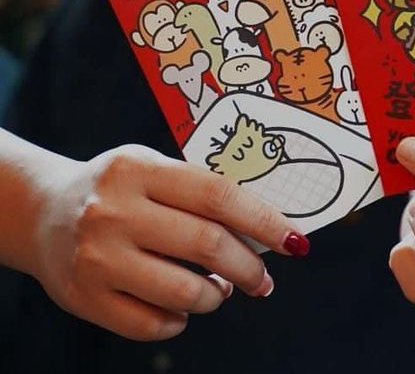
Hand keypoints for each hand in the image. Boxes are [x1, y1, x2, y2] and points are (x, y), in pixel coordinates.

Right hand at [32, 144, 305, 340]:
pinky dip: (180, 320)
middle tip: (264, 279)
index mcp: (138, 169)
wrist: (42, 211)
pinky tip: (182, 306)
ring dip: (217, 296)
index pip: (218, 196)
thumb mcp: (153, 167)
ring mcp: (96, 258)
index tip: (294, 241)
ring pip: (184, 292)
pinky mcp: (84, 298)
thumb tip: (268, 227)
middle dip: (250, 268)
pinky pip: (152, 324)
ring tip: (221, 289)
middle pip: (207, 245)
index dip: (264, 221)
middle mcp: (114, 212)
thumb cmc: (119, 188)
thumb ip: (201, 190)